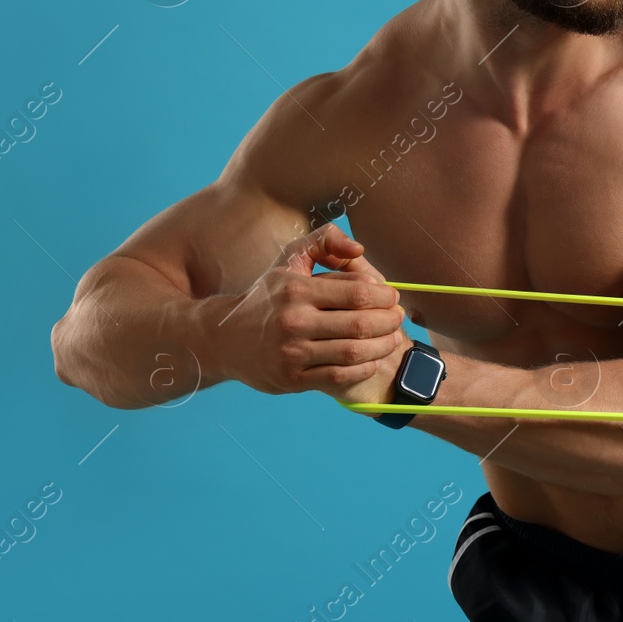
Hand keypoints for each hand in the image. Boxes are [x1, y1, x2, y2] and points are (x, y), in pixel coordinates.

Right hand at [209, 224, 408, 399]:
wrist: (223, 339)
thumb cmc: (266, 297)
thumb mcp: (288, 261)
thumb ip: (323, 242)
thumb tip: (358, 248)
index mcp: (297, 290)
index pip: (357, 293)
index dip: (385, 297)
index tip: (393, 297)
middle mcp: (293, 321)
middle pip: (361, 324)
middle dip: (390, 322)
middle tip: (399, 319)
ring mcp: (292, 353)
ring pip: (354, 352)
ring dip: (382, 346)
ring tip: (392, 339)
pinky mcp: (291, 379)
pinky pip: (340, 376)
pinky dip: (363, 368)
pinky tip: (371, 360)